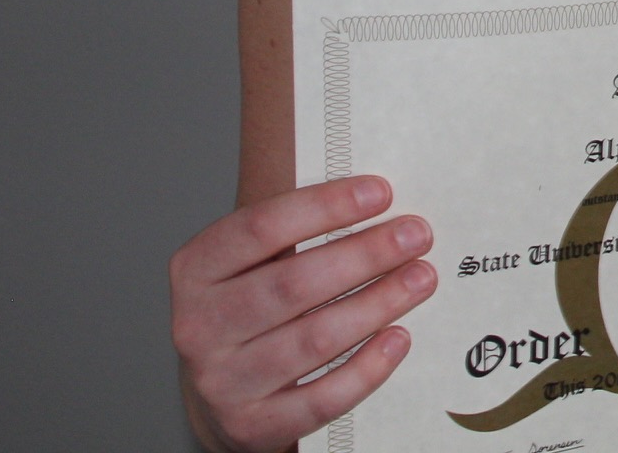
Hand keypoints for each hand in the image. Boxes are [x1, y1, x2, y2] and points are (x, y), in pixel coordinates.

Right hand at [171, 175, 436, 451]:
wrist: (225, 391)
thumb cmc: (255, 307)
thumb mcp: (258, 263)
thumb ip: (301, 232)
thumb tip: (381, 200)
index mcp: (196, 270)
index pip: (260, 228)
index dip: (324, 208)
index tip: (381, 192)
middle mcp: (198, 326)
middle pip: (292, 284)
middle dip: (364, 256)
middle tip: (416, 236)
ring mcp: (221, 381)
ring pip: (311, 340)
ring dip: (376, 304)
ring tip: (421, 278)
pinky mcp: (250, 425)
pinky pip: (320, 398)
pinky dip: (366, 367)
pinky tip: (398, 338)